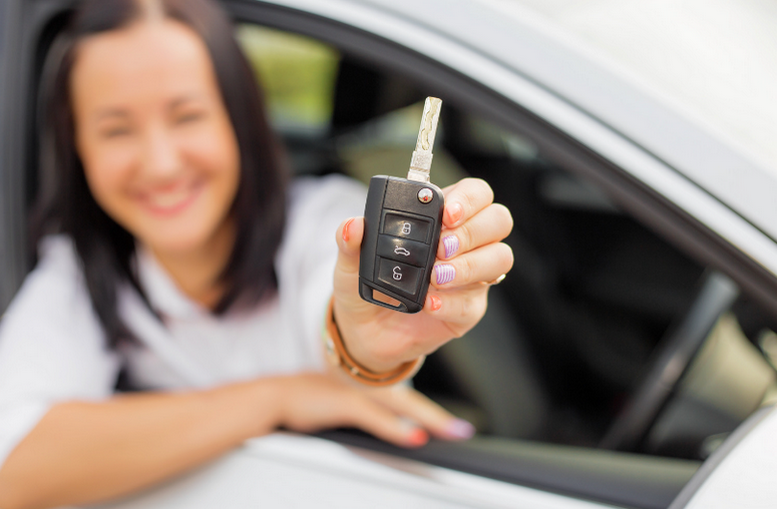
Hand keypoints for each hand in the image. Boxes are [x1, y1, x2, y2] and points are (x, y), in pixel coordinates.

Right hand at [275, 373, 474, 446]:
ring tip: (451, 432)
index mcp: (368, 387)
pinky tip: (413, 437)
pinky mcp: (344, 402)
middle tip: (463, 430)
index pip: (406, 400)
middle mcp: (368, 386)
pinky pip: (375, 416)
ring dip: (428, 420)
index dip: (428, 413)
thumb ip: (363, 415)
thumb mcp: (338, 408)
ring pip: (401, 406)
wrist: (276, 396)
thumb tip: (387, 430)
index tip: (450, 426)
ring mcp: (358, 392)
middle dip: (438, 418)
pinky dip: (395, 428)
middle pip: (411, 402)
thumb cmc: (304, 402)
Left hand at [333, 178, 512, 371]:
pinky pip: (475, 302)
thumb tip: (353, 225)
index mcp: (441, 218)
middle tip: (441, 248)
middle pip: (498, 220)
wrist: (365, 331)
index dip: (469, 199)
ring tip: (436, 277)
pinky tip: (430, 304)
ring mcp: (471, 276)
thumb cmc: (368, 286)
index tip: (447, 214)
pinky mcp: (468, 308)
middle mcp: (464, 243)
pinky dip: (453, 302)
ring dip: (470, 265)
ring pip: (499, 259)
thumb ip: (350, 241)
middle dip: (472, 231)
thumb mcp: (350, 262)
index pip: (475, 194)